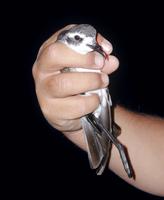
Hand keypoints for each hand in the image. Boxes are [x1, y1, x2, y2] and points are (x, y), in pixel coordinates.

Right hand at [32, 24, 118, 142]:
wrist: (70, 110)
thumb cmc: (77, 81)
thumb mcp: (86, 65)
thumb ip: (98, 57)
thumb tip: (111, 60)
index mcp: (48, 54)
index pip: (60, 39)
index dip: (82, 42)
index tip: (102, 51)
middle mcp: (41, 71)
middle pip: (55, 56)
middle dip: (83, 59)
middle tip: (101, 64)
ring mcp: (43, 92)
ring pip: (64, 83)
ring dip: (90, 81)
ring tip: (103, 82)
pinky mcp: (52, 111)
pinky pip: (75, 106)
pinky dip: (90, 102)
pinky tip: (94, 100)